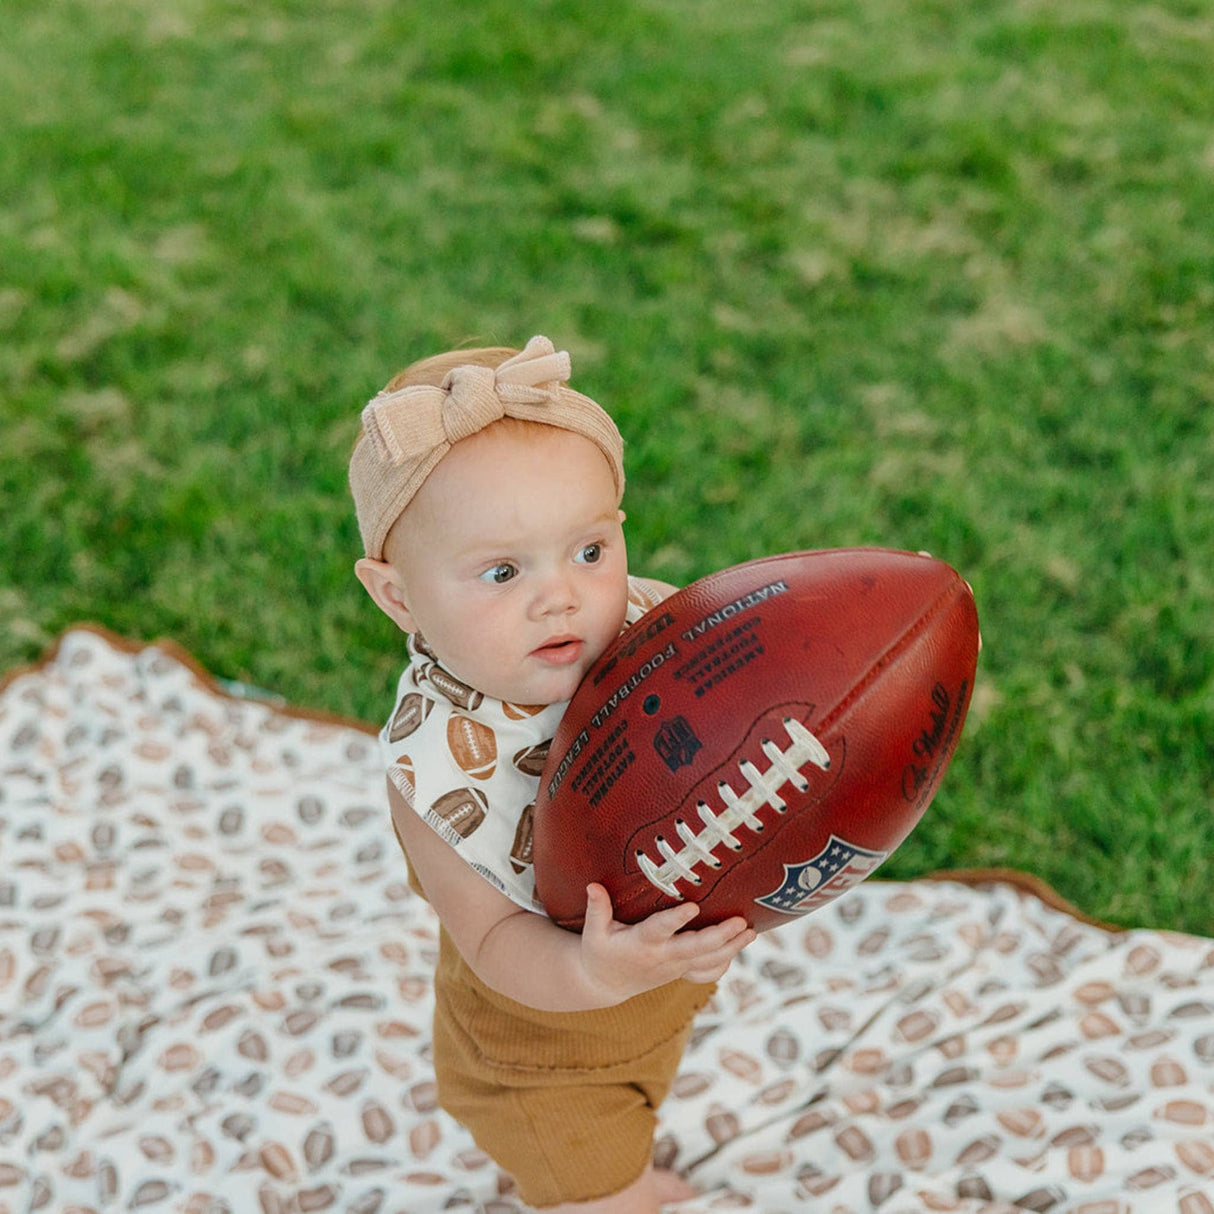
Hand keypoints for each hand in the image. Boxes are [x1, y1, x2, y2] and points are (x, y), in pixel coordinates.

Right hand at [578, 883, 755, 1004]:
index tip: (693, 905)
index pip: (660, 930)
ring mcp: (674, 968)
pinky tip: (740, 946)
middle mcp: (662, 958)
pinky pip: (707, 973)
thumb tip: (593, 884)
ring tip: (751, 931)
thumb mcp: (594, 931)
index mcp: (640, 944)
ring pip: (707, 961)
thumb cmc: (600, 951)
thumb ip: (597, 908)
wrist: (606, 983)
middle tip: (740, 921)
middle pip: (694, 949)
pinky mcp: (680, 972)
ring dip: (731, 948)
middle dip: (719, 936)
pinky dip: (724, 963)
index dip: (676, 920)